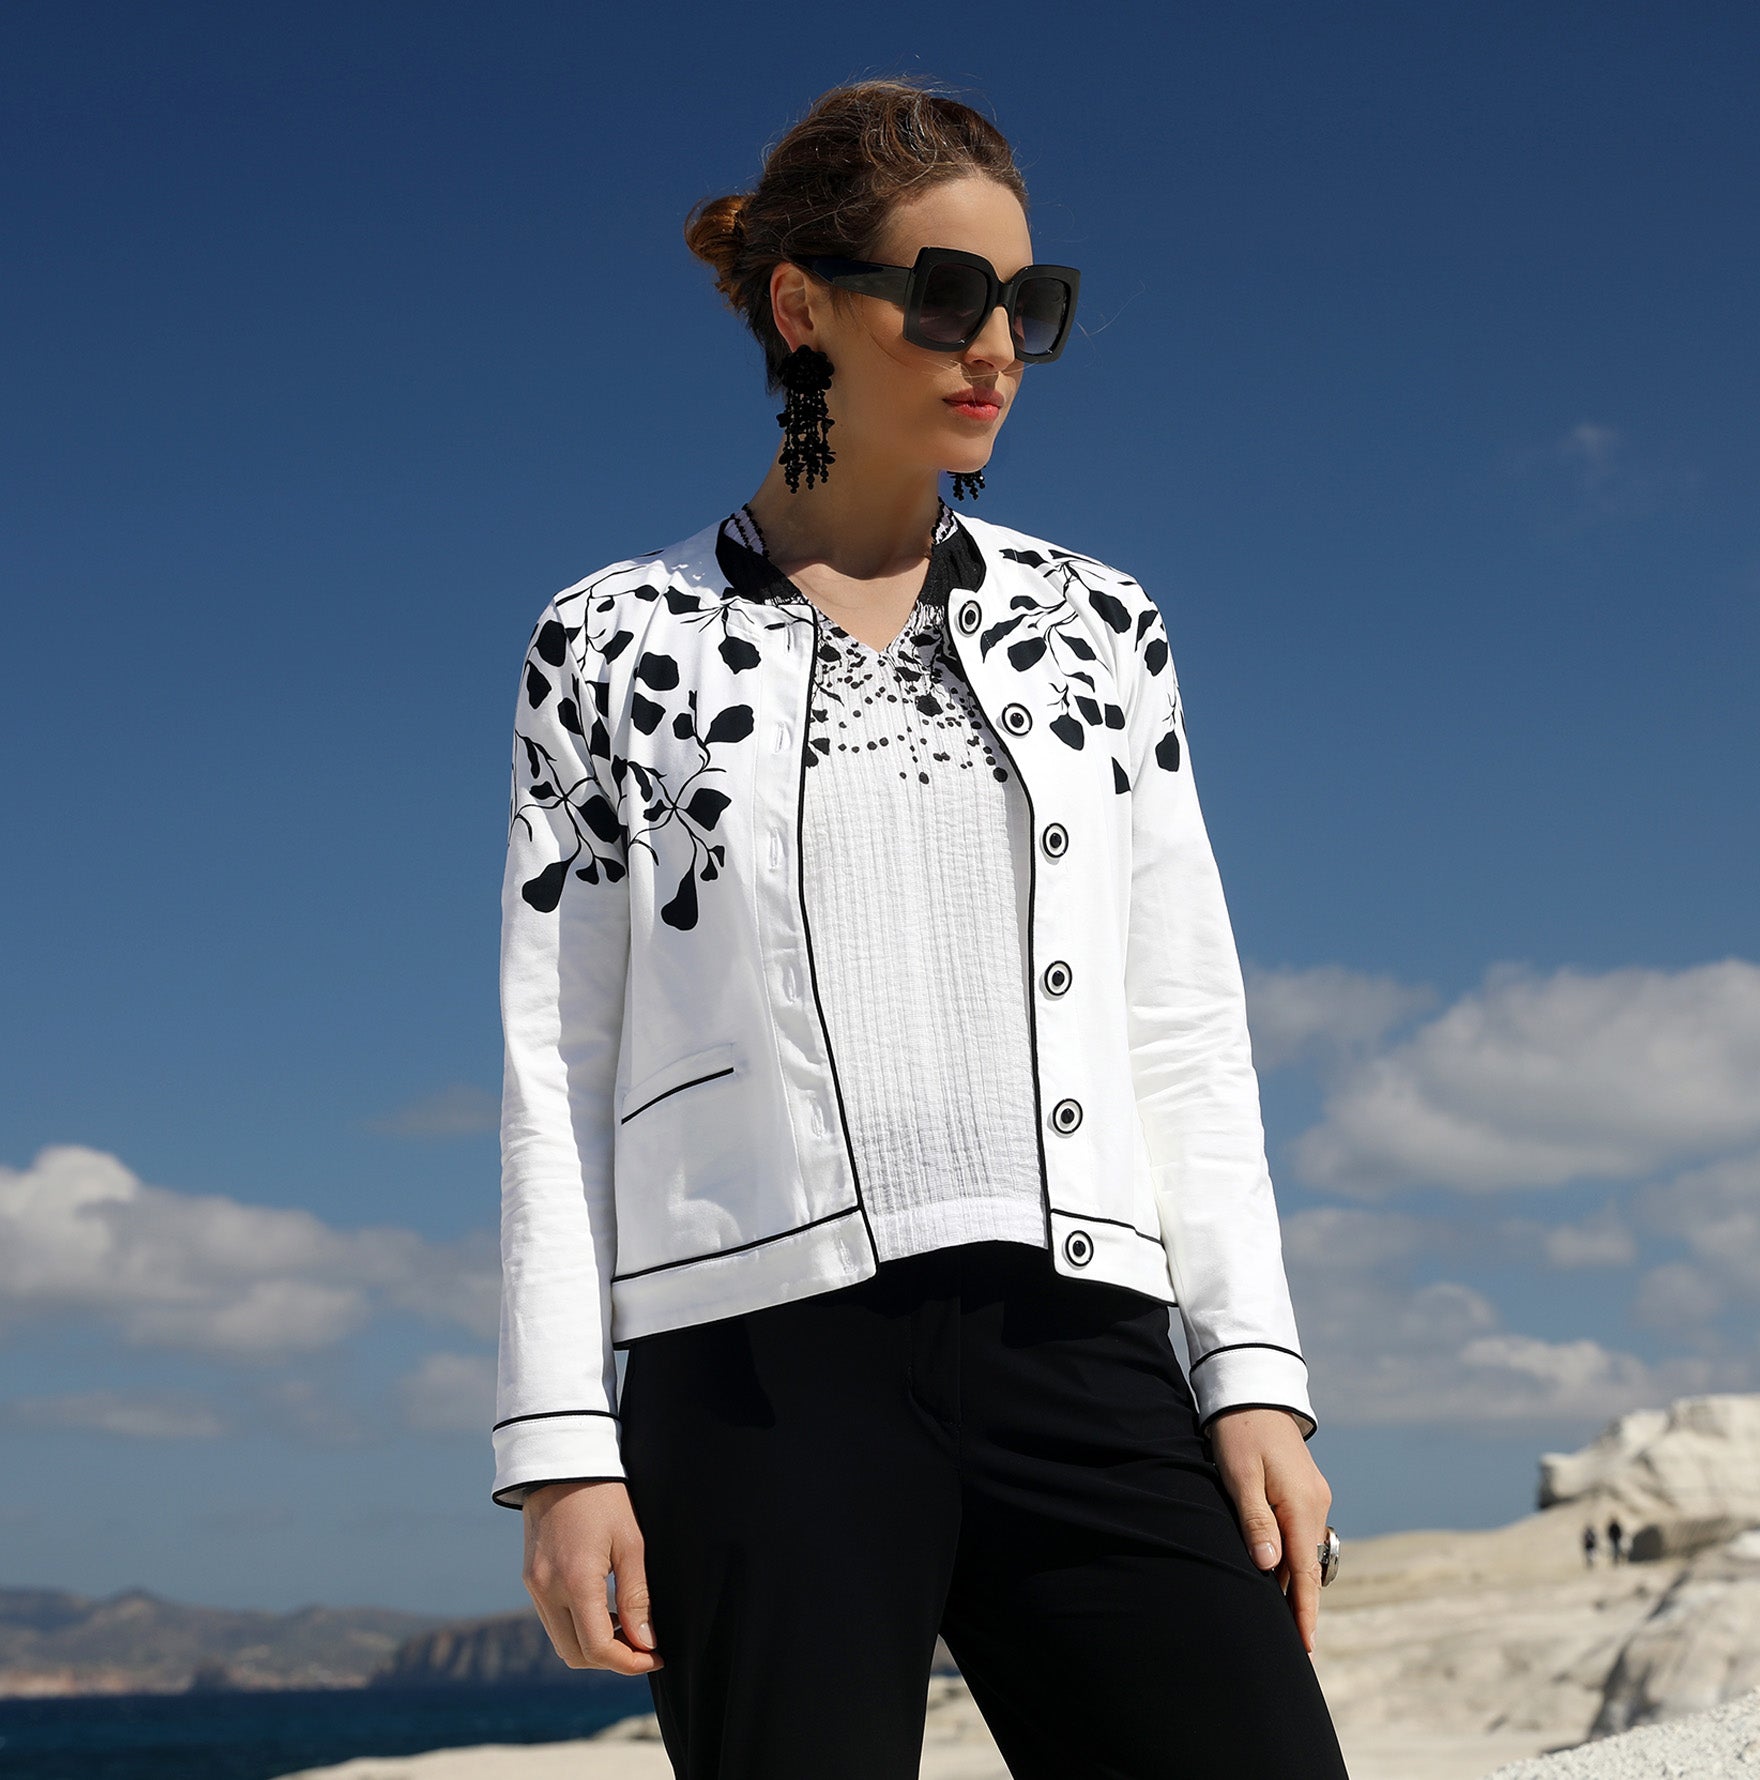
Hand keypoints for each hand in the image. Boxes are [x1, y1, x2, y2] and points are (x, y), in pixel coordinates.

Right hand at [522, 1479, 663, 1673]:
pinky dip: (578, 1628)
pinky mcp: (530, 1579)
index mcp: (575, 1581)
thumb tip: (647, 1642)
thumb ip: (637, 1596)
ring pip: (561, 1642)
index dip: (630, 1662)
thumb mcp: (631, 1542)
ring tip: (626, 1626)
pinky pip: (553, 1621)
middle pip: (576, 1655)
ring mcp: (534, 1586)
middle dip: (612, 1660)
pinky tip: (603, 1610)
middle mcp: (547, 1591)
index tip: (656, 1656)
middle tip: (644, 1646)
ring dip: (593, 1646)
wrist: (562, 1463)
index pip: (598, 1648)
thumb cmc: (604, 1498)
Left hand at [1207, 1407, 1331, 1654]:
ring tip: (1277, 1614)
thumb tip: (1271, 1567)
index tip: (1305, 1646)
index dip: (1305, 1612)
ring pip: (1304, 1550)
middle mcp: (1316, 1505)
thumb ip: (1256, 1521)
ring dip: (1293, 1579)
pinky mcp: (1304, 1489)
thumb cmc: (1240, 1433)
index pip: (1307, 1573)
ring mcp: (1313, 1497)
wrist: (1251, 1391)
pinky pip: (1300, 1532)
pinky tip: (1275, 1569)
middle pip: (1308, 1566)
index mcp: (1304, 1505)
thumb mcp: (1241, 1476)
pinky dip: (1291, 1555)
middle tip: (1286, 1642)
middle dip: (1299, 1603)